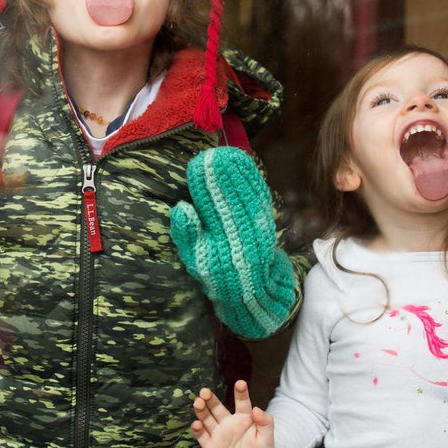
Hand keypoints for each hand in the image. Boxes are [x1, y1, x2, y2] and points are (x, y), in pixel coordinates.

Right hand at [170, 147, 295, 338]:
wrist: (251, 292)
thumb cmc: (217, 274)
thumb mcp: (196, 259)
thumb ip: (188, 234)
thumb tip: (182, 208)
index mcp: (219, 240)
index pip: (211, 205)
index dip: (206, 184)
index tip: (199, 165)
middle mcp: (239, 234)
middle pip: (231, 197)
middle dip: (223, 175)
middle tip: (213, 155)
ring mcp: (256, 229)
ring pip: (247, 196)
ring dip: (239, 174)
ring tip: (229, 155)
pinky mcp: (266, 225)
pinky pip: (259, 200)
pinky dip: (253, 182)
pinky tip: (246, 167)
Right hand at [191, 380, 273, 447]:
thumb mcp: (268, 438)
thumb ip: (266, 423)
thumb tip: (257, 409)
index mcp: (244, 418)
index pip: (242, 402)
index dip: (241, 393)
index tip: (240, 383)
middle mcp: (229, 423)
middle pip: (217, 408)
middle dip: (211, 399)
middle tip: (205, 391)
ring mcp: (219, 434)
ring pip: (207, 418)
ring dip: (202, 410)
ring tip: (198, 402)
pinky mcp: (210, 446)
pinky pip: (202, 436)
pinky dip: (197, 429)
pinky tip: (196, 424)